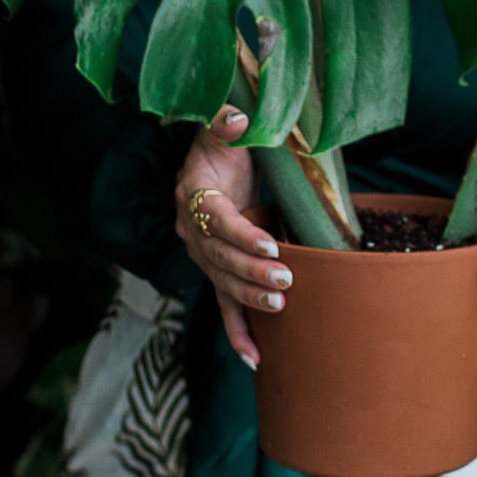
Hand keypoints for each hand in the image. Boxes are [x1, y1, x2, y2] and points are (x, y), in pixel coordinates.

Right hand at [173, 106, 292, 368]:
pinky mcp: (217, 271)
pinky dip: (238, 333)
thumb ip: (225, 121)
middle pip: (220, 258)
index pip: (217, 221)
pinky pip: (224, 306)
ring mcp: (203, 255)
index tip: (271, 244)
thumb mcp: (223, 126)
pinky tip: (255, 358)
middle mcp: (191, 230)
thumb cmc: (225, 142)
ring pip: (223, 283)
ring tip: (279, 304)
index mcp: (192, 195)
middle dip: (252, 272)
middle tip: (286, 279)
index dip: (242, 235)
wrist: (218, 158)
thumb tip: (237, 119)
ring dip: (250, 298)